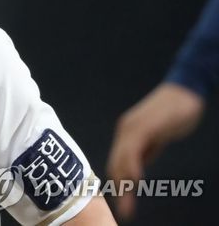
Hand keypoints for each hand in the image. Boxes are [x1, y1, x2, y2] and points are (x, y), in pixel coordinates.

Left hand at [106, 82, 203, 220]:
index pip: (117, 162)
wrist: (185, 90)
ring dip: (124, 183)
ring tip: (127, 204)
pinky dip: (132, 165)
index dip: (119, 183)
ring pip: (122, 159)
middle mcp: (125, 130)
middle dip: (119, 189)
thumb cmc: (174, 113)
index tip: (122, 202)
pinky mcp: (144, 126)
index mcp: (127, 133)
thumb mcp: (158, 136)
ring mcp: (132, 127)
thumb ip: (147, 149)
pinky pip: (134, 149)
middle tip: (124, 211)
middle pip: (116, 164)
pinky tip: (136, 180)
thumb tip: (138, 167)